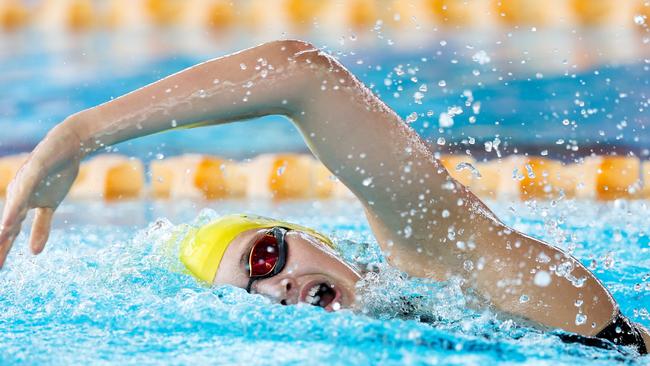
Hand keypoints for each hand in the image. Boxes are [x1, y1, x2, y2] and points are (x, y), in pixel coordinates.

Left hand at [0, 127, 81, 267]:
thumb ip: (41, 228)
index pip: (9, 233)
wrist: (69, 146)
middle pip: (6, 227)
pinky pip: (22, 195)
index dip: (2, 250)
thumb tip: (34, 253)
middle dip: (0, 247)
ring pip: (10, 212)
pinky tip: (8, 223)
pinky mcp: (33, 174)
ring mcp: (23, 185)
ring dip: (3, 231)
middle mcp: (16, 196)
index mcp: (20, 205)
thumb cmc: (58, 174)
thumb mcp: (51, 205)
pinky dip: (14, 210)